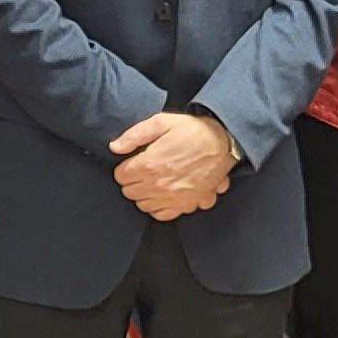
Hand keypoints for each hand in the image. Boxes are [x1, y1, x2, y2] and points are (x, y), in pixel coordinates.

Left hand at [109, 111, 234, 220]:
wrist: (222, 143)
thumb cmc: (192, 131)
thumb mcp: (161, 122)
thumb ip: (134, 135)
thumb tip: (114, 147)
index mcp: (150, 164)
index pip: (121, 176)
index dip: (124, 168)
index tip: (132, 162)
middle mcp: (159, 185)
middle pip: (129, 192)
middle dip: (132, 181)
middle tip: (141, 170)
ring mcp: (173, 197)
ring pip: (143, 205)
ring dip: (143, 194)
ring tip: (152, 181)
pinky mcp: (186, 204)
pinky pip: (162, 215)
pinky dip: (158, 207)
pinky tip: (162, 194)